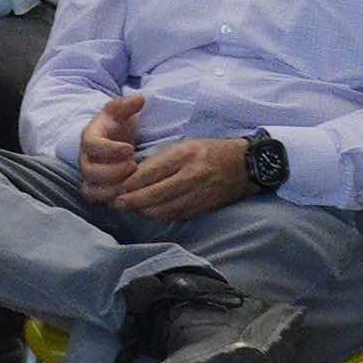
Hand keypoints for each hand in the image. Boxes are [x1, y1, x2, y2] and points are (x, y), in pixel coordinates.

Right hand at [71, 88, 149, 206]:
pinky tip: (129, 193)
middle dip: (113, 171)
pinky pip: (96, 198)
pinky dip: (110, 199)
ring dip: (112, 189)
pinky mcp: (95, 187)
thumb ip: (127, 105)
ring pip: (91, 189)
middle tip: (134, 166)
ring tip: (132, 182)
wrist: (113, 137)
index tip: (130, 149)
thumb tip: (139, 99)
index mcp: (90, 137)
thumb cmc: (117, 124)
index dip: (110, 149)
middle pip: (90, 171)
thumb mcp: (121, 111)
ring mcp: (88, 175)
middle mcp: (85, 158)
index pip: (92, 145)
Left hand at [110, 134, 251, 224]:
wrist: (245, 165)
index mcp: (184, 155)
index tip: (116, 188)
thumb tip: (134, 176)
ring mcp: (199, 193)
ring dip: (144, 211)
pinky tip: (150, 214)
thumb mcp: (185, 146)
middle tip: (117, 204)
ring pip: (164, 208)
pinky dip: (160, 216)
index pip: (150, 172)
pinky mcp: (204, 207)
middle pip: (155, 194)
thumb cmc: (210, 152)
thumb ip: (161, 160)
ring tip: (130, 210)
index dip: (130, 183)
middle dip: (132, 201)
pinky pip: (177, 215)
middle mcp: (191, 175)